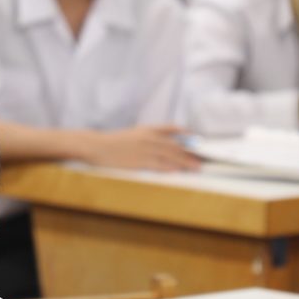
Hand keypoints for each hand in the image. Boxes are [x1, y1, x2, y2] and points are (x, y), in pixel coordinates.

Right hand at [86, 126, 201, 172]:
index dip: (185, 133)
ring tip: (196, 167)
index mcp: (146, 129)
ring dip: (184, 162)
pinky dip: (170, 167)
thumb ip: (147, 137)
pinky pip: (158, 165)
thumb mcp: (132, 134)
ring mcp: (144, 149)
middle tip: (202, 159)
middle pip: (174, 145)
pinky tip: (179, 170)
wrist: (97, 146)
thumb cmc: (112, 142)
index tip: (196, 138)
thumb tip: (162, 144)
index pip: (170, 128)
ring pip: (170, 155)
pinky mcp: (139, 161)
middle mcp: (148, 138)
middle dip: (189, 152)